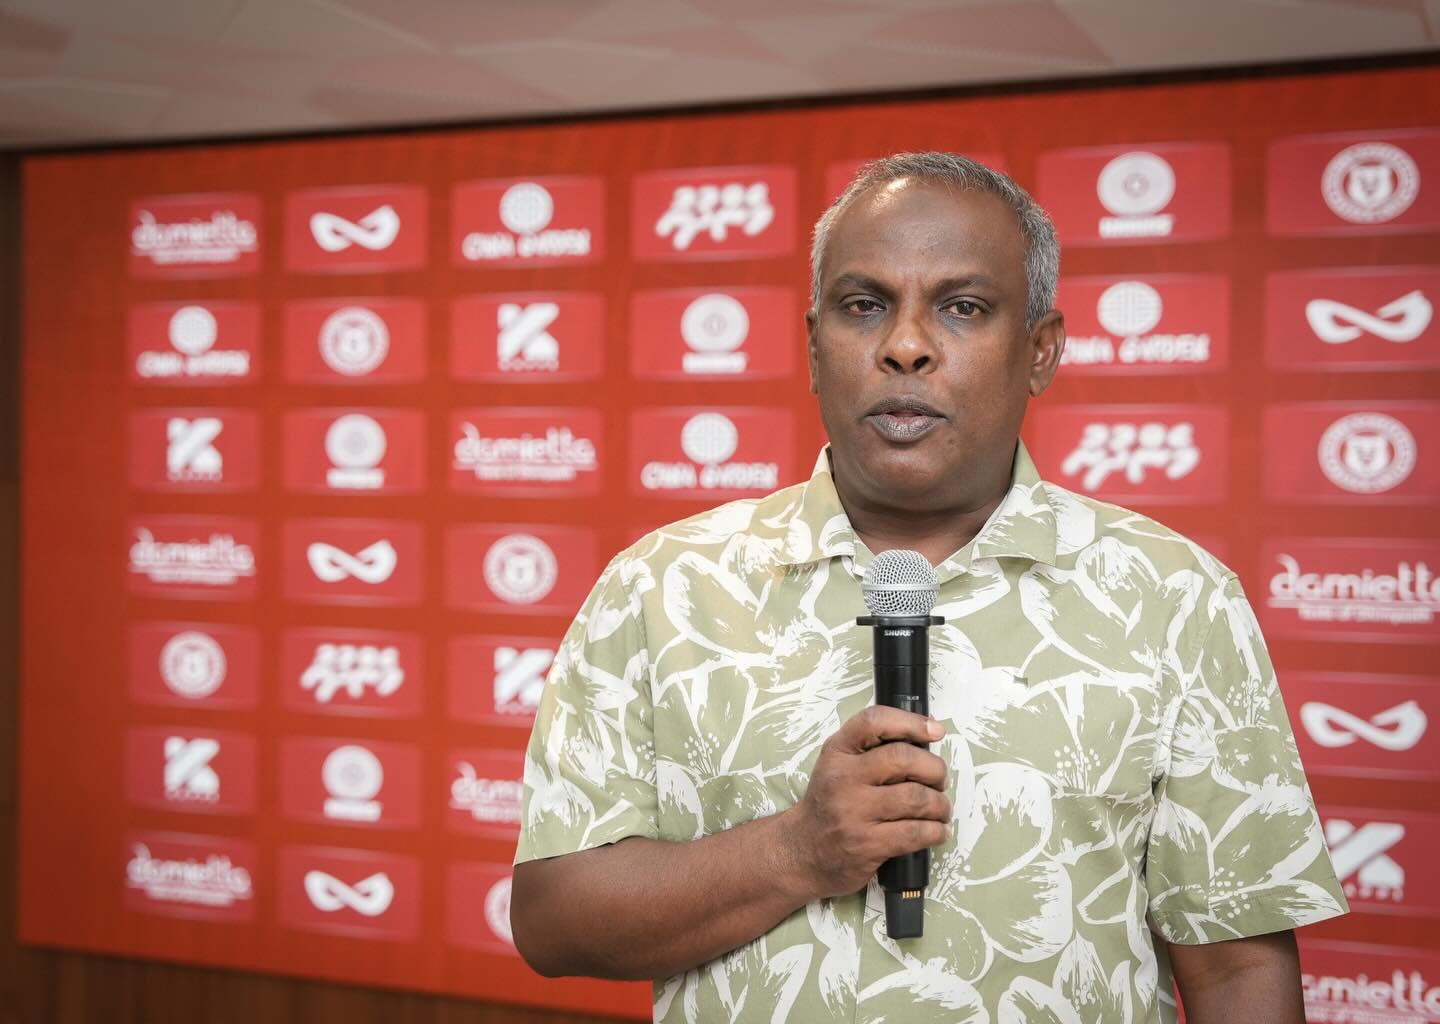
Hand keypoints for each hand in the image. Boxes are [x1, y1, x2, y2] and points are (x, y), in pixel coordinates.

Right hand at [781, 706, 950, 901]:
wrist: (803, 852)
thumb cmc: (830, 805)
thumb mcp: (840, 766)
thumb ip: (876, 747)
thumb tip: (930, 727)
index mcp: (837, 752)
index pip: (874, 722)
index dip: (910, 722)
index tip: (935, 731)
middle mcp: (843, 779)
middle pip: (903, 759)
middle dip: (935, 769)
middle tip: (940, 780)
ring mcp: (853, 813)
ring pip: (916, 798)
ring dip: (940, 805)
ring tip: (940, 809)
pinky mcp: (866, 845)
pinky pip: (915, 833)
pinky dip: (936, 831)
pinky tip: (936, 831)